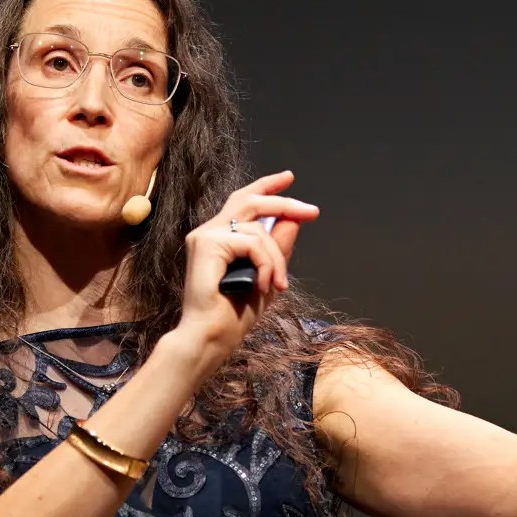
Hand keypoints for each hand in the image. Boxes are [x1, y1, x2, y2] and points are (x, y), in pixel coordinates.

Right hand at [173, 170, 319, 366]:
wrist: (211, 337)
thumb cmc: (233, 315)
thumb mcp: (267, 277)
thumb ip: (278, 249)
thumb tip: (293, 220)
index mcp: (220, 239)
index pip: (244, 201)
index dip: (267, 187)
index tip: (289, 178)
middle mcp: (208, 233)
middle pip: (250, 200)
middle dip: (284, 202)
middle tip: (311, 211)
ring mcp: (205, 236)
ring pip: (257, 228)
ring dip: (277, 257)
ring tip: (278, 285)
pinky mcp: (206, 244)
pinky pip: (252, 242)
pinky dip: (266, 263)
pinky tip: (264, 285)